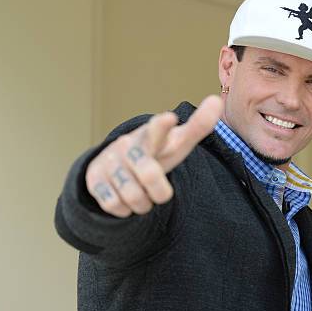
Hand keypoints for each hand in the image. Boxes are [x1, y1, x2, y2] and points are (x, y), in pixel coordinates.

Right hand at [86, 95, 223, 217]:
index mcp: (152, 136)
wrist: (116, 163)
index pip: (157, 130)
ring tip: (143, 195)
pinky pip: (113, 204)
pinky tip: (125, 200)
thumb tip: (217, 100)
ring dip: (143, 202)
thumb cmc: (156, 153)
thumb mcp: (177, 143)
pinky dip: (124, 209)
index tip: (169, 119)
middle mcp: (128, 145)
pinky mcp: (94, 178)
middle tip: (162, 195)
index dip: (162, 127)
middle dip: (160, 191)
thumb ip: (198, 126)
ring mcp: (109, 161)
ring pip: (132, 194)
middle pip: (149, 174)